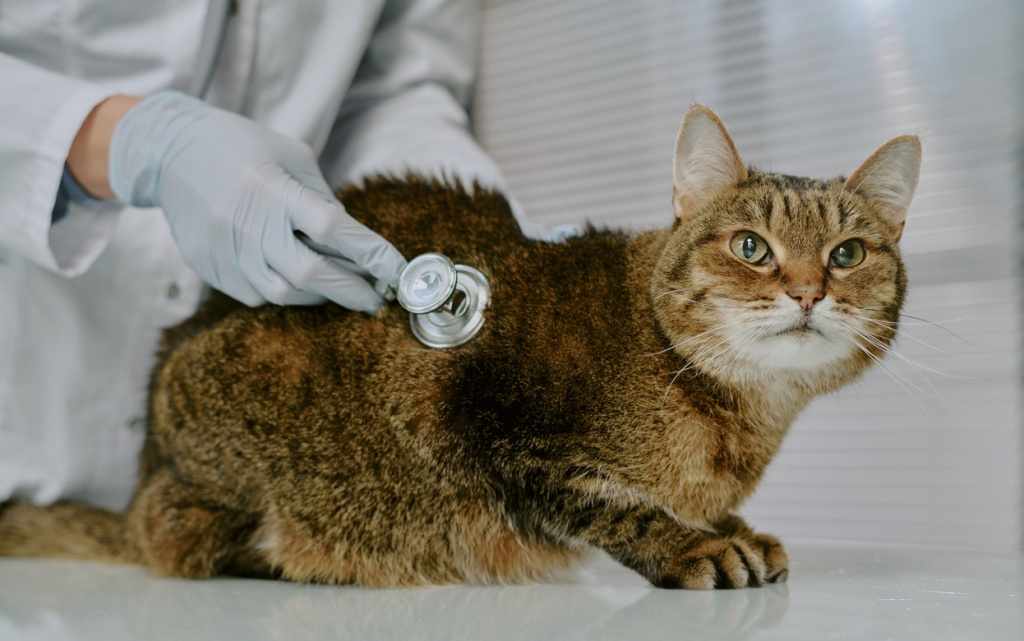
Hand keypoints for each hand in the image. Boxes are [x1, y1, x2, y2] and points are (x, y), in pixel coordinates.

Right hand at [106, 91, 405, 310]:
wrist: (170, 152)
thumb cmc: (242, 147)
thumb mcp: (292, 157)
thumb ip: (323, 200)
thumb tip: (354, 244)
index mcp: (273, 189)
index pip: (332, 230)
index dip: (370, 254)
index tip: (397, 271)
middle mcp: (246, 223)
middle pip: (310, 274)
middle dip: (351, 291)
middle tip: (375, 298)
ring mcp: (223, 249)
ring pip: (282, 294)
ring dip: (319, 296)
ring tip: (337, 287)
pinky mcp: (208, 266)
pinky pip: (254, 296)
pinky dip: (282, 294)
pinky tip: (294, 280)